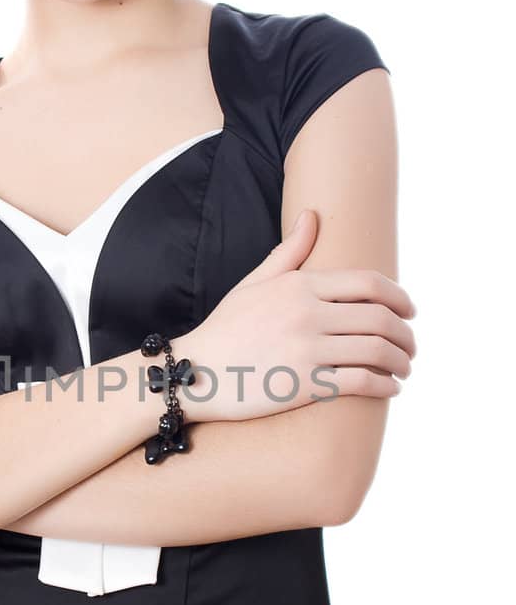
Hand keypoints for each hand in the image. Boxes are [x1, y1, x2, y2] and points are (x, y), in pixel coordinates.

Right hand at [183, 209, 417, 424]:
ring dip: (400, 361)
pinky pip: (361, 382)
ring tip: (404, 369)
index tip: (410, 311)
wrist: (194, 372)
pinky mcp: (304, 384)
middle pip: (380, 317)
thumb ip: (288, 251)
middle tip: (411, 346)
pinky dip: (385, 386)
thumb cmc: (226, 328)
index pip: (369, 283)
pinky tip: (390, 389)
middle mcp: (307, 314)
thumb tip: (312, 215)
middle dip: (406, 334)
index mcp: (300, 285)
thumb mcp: (254, 283)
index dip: (400, 297)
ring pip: (376, 351)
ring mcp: (306, 349)